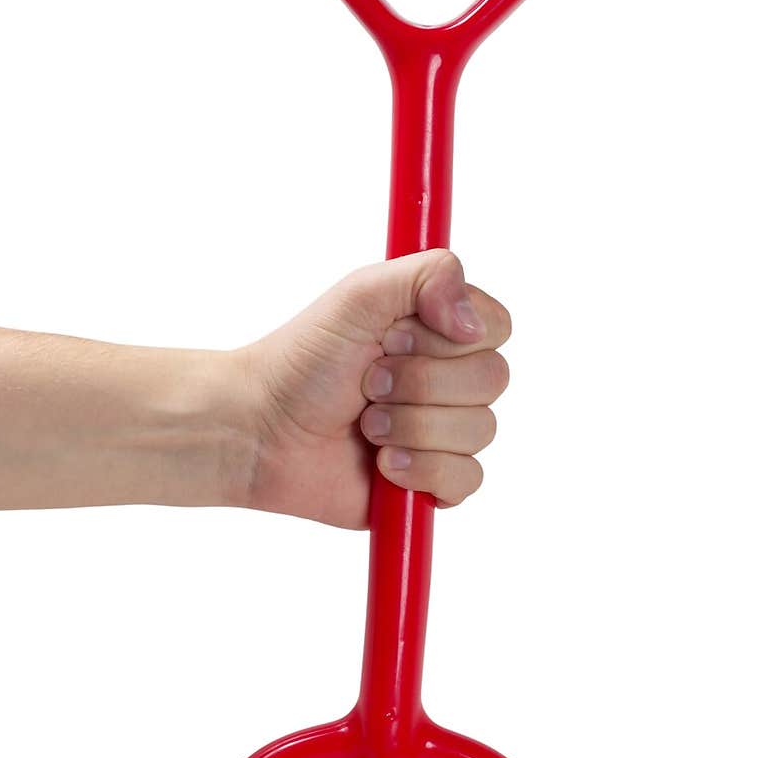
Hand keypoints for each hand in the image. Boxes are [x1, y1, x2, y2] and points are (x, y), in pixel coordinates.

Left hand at [230, 250, 511, 528]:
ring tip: (366, 427)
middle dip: (421, 384)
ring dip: (413, 427)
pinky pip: (466, 480)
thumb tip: (471, 320)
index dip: (450, 337)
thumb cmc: (303, 361)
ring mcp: (443, 432)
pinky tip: (383, 465)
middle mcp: (448, 379)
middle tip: (368, 385)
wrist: (262, 430)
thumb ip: (428, 274)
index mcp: (439, 329)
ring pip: (479, 431)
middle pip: (492, 380)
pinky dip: (422, 470)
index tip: (396, 337)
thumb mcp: (361, 294)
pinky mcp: (432, 482)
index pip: (496, 328)